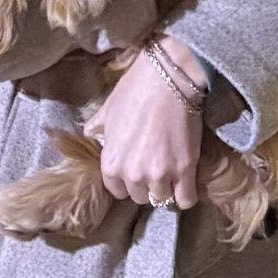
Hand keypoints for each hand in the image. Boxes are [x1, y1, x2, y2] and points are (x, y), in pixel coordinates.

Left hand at [84, 40, 204, 208]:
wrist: (168, 78)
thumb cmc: (136, 89)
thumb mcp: (108, 109)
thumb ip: (97, 128)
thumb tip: (90, 134)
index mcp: (111, 163)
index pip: (116, 190)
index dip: (125, 180)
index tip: (134, 169)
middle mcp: (133, 175)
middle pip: (140, 196)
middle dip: (146, 183)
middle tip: (154, 165)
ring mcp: (160, 175)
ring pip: (162, 198)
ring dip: (166, 187)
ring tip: (171, 171)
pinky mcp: (185, 170)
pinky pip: (186, 200)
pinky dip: (186, 195)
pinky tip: (186, 183)